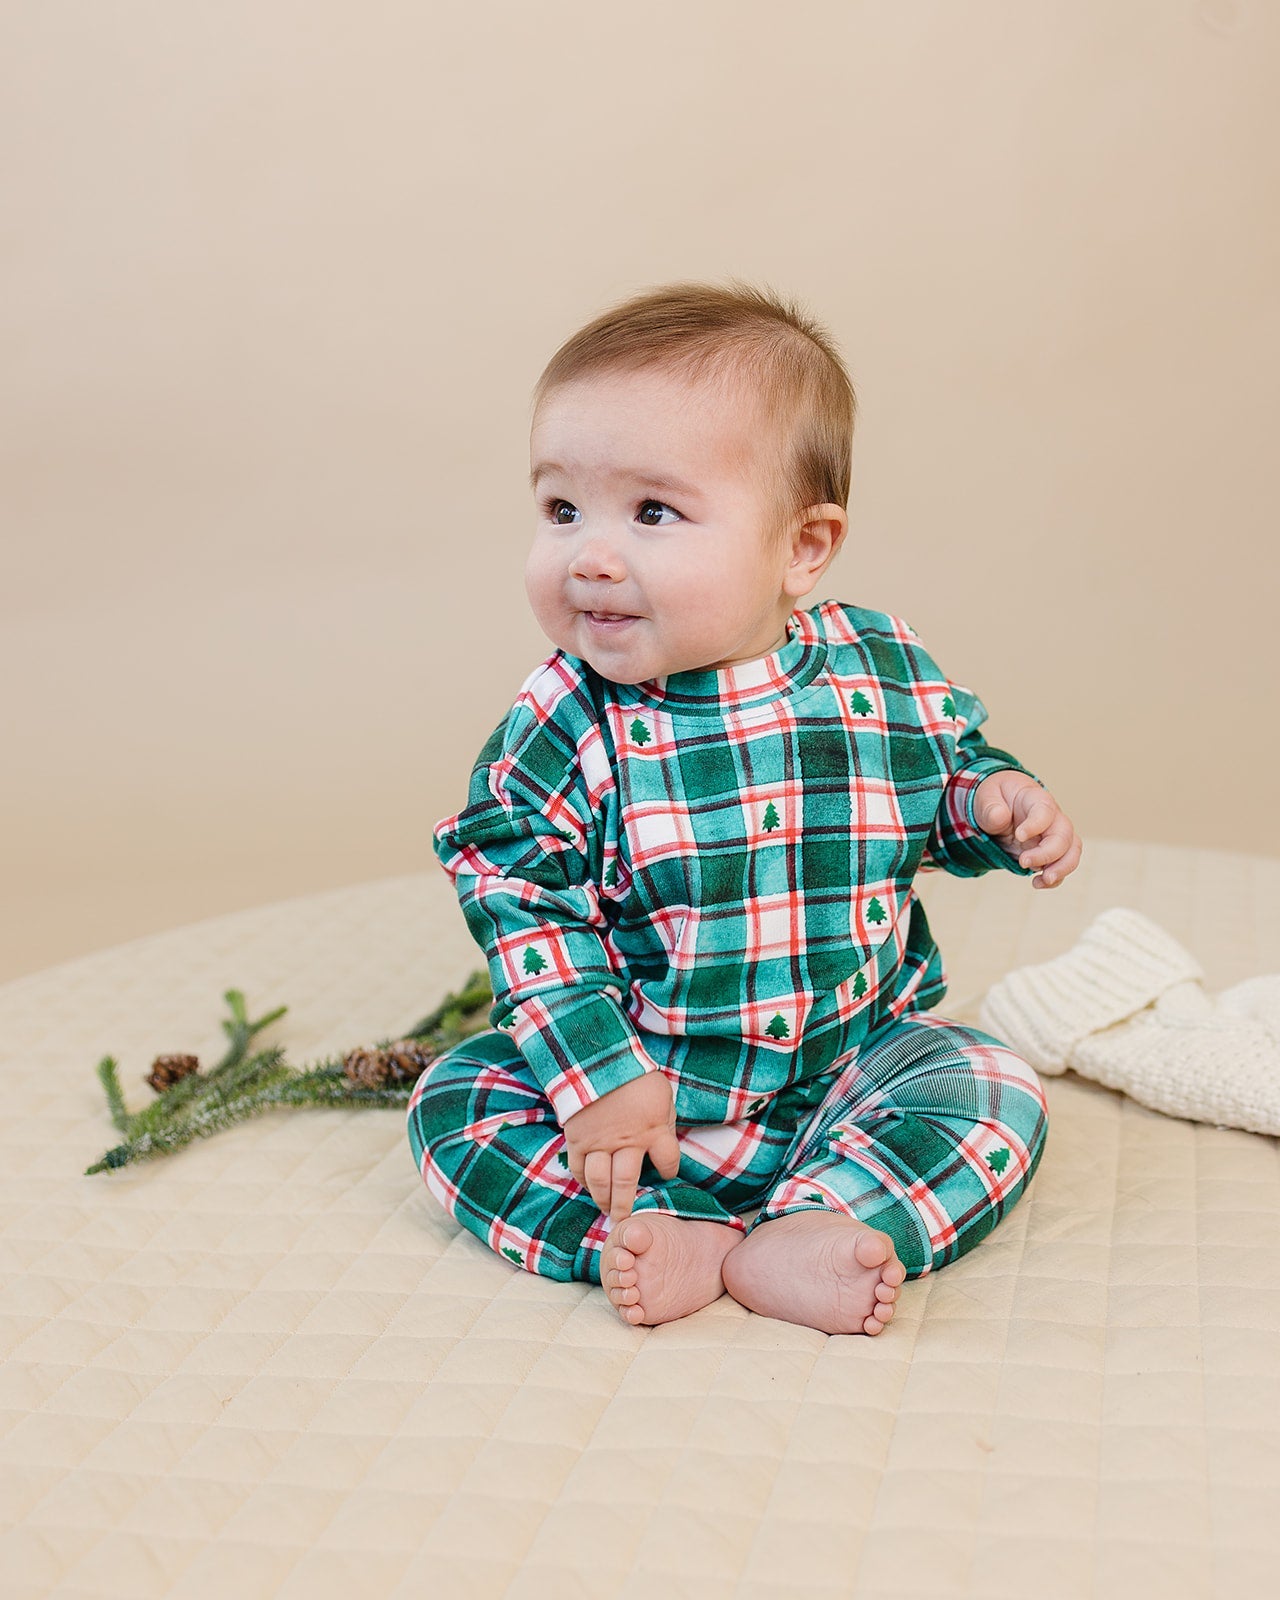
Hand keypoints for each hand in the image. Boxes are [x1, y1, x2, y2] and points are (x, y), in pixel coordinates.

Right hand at [562, 1069, 681, 1223]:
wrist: (598, 1059)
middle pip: (627, 1182)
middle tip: (626, 1221)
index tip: (666, 1173)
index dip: (669, 1170)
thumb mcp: (662, 1095)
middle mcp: (626, 1142)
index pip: (668, 1162)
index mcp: (653, 1130)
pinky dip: (583, 1180)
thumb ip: (664, 1122)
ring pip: (600, 1181)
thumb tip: (663, 1144)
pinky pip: (578, 1168)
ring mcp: (600, 1142)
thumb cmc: (635, 1076)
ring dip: (603, 1199)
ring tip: (606, 1210)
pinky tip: (589, 1186)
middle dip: (627, 1204)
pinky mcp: (578, 1139)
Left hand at [973, 771, 1081, 888]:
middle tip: (1023, 862)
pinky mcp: (1050, 852)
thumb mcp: (985, 796)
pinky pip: (1062, 865)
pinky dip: (1055, 878)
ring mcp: (1054, 835)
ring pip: (1071, 851)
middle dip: (1047, 853)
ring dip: (1061, 869)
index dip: (1036, 825)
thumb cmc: (995, 797)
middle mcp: (1052, 818)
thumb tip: (1000, 817)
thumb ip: (990, 807)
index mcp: (1036, 799)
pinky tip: (1037, 883)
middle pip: (1063, 835)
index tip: (1019, 835)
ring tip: (1041, 881)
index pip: (1045, 811)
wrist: (999, 806)